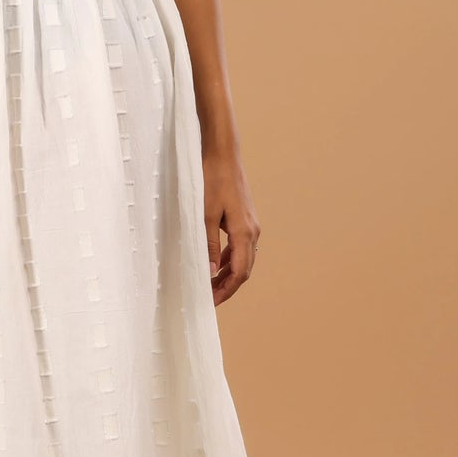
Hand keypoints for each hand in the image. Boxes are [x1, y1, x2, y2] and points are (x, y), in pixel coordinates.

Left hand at [203, 146, 259, 305]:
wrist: (223, 154)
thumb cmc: (212, 180)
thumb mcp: (204, 215)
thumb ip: (207, 245)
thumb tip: (210, 273)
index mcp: (244, 233)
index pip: (239, 273)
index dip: (226, 291)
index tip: (211, 302)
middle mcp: (253, 232)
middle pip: (244, 270)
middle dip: (227, 286)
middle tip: (209, 299)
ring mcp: (251, 225)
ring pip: (243, 259)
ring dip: (228, 274)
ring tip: (210, 284)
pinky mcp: (245, 218)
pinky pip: (240, 246)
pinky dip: (228, 259)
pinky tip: (215, 262)